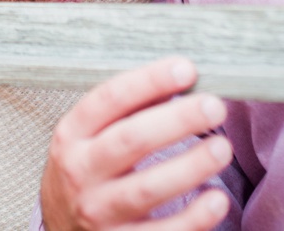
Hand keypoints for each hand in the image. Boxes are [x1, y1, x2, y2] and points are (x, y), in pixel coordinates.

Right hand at [41, 58, 233, 230]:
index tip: (187, 69)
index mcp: (72, 133)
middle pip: (130, 141)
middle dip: (176, 121)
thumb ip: (130, 107)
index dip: (149, 81)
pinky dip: (192, 219)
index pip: (109, 99)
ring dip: (189, 167)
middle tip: (214, 106)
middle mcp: (80, 171)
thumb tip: (182, 75)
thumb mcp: (91, 134)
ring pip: (145, 189)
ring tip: (222, 148)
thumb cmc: (89, 168)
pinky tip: (217, 200)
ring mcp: (98, 212)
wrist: (61, 227)